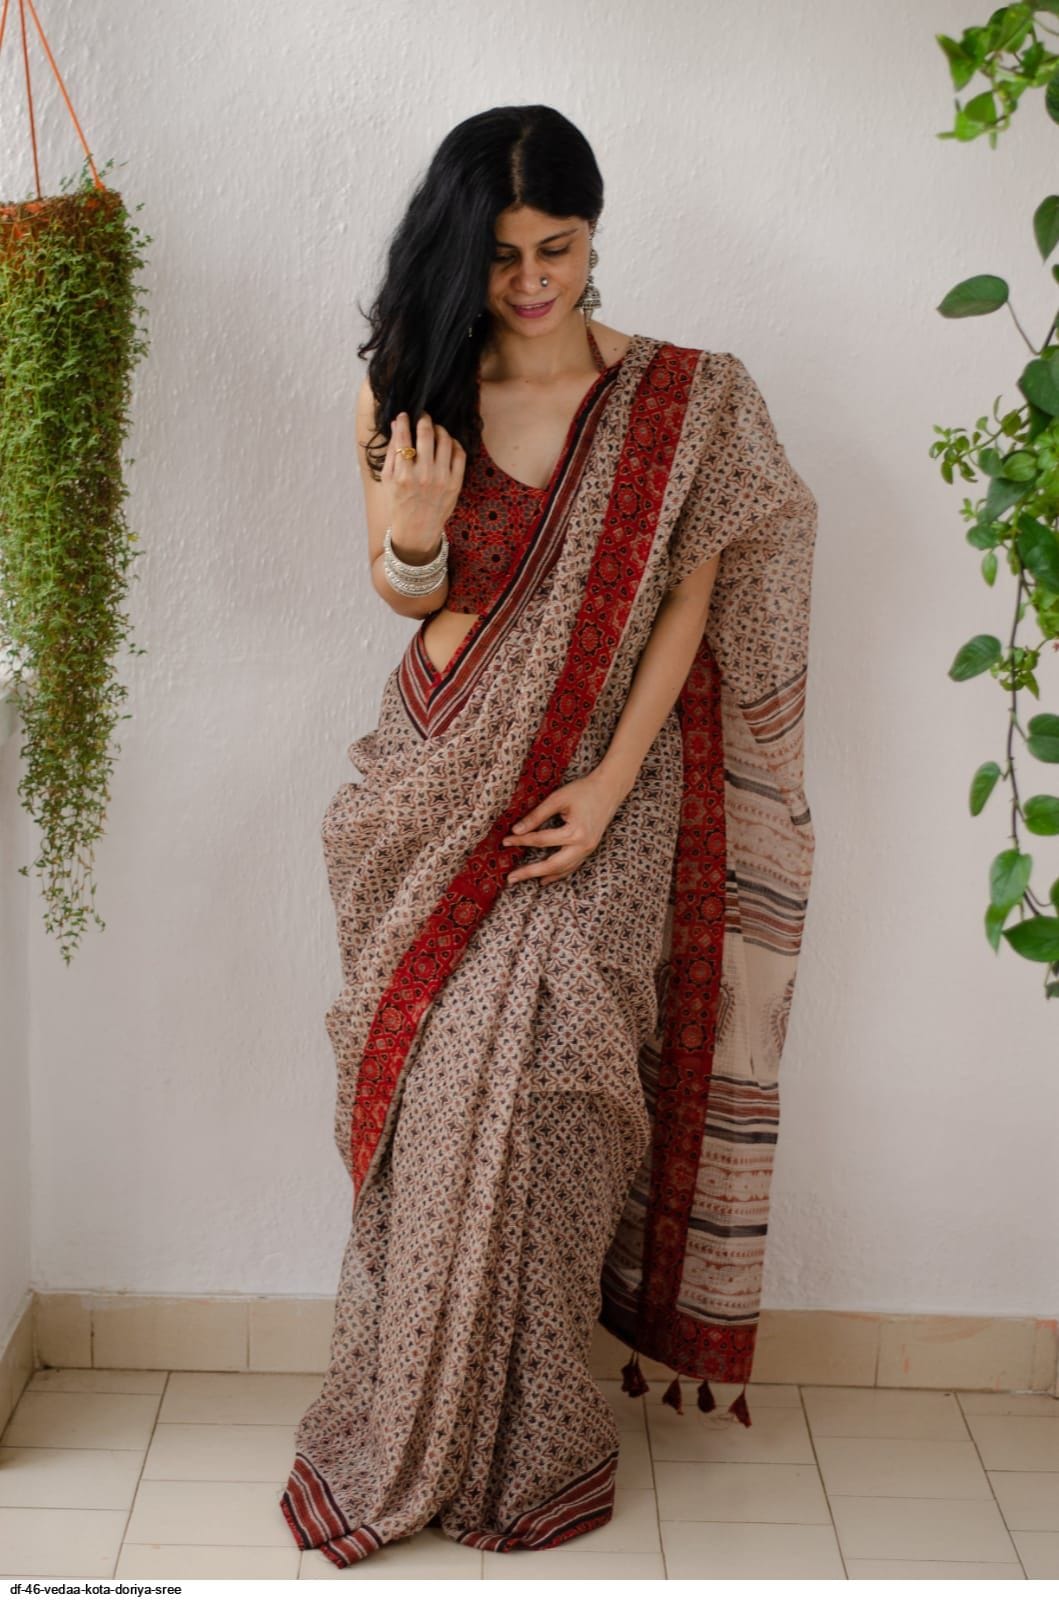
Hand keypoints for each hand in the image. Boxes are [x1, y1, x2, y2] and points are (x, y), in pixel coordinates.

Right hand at [381, 409, 465, 556]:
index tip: (404, 415)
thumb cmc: (399, 503)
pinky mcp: (456, 483)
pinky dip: (453, 443)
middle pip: (426, 433)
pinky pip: (459, 454)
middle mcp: (423, 475)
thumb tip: (395, 424)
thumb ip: (391, 451)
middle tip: (422, 416)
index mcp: (403, 475)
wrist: (417, 530)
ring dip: (439, 429)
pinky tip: (447, 443)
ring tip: (434, 429)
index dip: (403, 421)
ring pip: (445, 440)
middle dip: (424, 419)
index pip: (403, 437)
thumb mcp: (388, 479)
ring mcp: (442, 479)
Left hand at [500, 772, 622, 885]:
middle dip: (530, 872)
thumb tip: (516, 830)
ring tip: (522, 879)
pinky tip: (545, 878)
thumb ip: (537, 815)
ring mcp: (588, 850)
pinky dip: (557, 874)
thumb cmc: (583, 790)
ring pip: (562, 870)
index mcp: (575, 832)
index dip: (521, 841)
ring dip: (542, 876)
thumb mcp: (557, 799)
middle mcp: (583, 846)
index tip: (504, 842)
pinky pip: (572, 867)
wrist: (610, 789)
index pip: (541, 840)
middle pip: (552, 865)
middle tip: (510, 878)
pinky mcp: (590, 850)